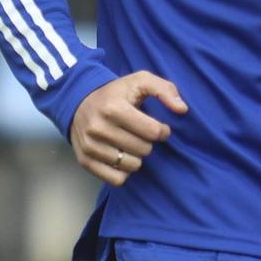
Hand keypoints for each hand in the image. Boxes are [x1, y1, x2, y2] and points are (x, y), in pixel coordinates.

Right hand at [70, 71, 187, 186]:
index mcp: (113, 108)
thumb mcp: (140, 81)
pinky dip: (123, 171)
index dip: (162, 130)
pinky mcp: (85, 161)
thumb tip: (182, 109)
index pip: (153, 132)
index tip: (156, 126)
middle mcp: (98, 128)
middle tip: (139, 133)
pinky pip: (117, 179)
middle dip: (147, 142)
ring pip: (133, 166)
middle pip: (144, 150)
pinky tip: (120, 156)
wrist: (78, 102)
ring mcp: (90, 146)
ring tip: (129, 143)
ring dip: (136, 156)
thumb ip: (165, 89)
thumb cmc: (116, 94)